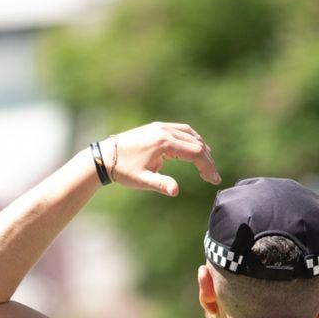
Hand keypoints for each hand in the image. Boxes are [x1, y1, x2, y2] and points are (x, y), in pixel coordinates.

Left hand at [101, 122, 220, 196]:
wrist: (105, 156)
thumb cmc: (123, 170)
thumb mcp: (142, 180)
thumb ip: (161, 184)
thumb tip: (175, 191)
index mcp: (163, 143)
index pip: (195, 152)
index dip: (208, 166)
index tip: (214, 180)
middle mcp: (164, 131)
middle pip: (196, 143)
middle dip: (207, 160)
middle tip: (212, 177)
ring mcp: (160, 127)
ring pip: (191, 134)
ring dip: (201, 148)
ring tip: (206, 165)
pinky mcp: (156, 127)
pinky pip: (181, 130)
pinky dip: (192, 140)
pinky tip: (194, 150)